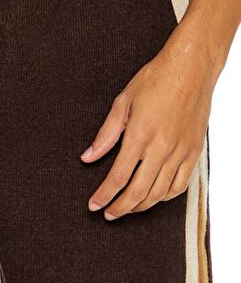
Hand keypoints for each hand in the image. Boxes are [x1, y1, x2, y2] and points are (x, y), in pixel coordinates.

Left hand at [81, 41, 215, 219]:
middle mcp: (162, 147)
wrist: (191, 68)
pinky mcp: (194, 151)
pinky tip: (154, 197)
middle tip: (108, 214)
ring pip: (159, 193)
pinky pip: (180, 185)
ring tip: (128, 208)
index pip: (118, 177)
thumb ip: (105, 135)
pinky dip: (165, 197)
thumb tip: (88, 157)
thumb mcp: (123, 103)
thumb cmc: (157, 80)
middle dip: (120, 208)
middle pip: (138, 191)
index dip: (104, 196)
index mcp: (140, 135)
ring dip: (141, 206)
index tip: (94, 205)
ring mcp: (180, 151)